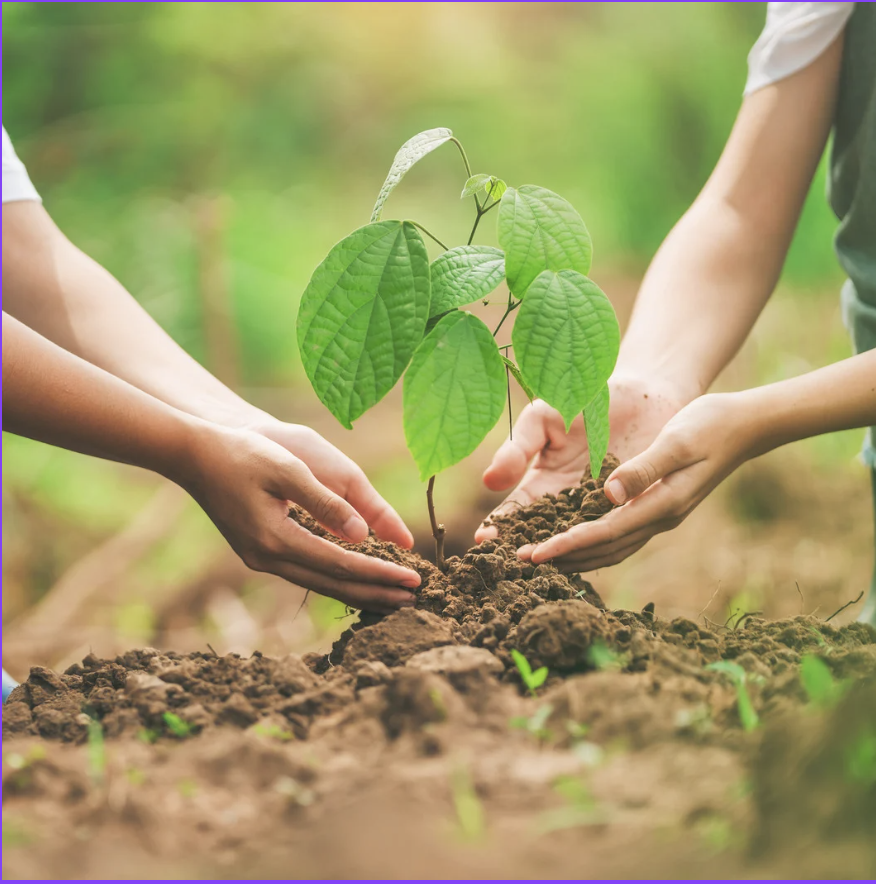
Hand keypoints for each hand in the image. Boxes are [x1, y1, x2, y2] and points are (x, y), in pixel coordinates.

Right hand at [181, 422, 420, 613]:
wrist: (194, 456)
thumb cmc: (243, 454)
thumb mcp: (288, 469)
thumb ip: (326, 503)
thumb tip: (363, 534)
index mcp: (276, 538)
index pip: (341, 564)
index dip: (380, 573)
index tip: (413, 579)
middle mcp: (267, 558)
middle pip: (332, 584)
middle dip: (375, 592)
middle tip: (414, 599)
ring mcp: (260, 559)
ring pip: (318, 584)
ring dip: (357, 591)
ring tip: (391, 598)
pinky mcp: (258, 553)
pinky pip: (306, 574)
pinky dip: (335, 579)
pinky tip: (354, 581)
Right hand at [475, 375, 686, 541]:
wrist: (640, 393)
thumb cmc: (583, 399)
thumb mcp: (542, 420)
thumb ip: (517, 448)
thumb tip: (490, 482)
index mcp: (543, 482)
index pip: (516, 512)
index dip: (500, 526)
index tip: (484, 538)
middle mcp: (569, 503)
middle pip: (544, 533)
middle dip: (528, 547)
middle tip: (514, 562)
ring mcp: (600, 508)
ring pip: (579, 538)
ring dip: (563, 551)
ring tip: (547, 563)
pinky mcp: (632, 508)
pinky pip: (617, 528)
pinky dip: (604, 540)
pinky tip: (592, 548)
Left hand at [518, 392, 754, 571]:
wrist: (743, 425)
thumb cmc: (708, 425)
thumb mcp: (676, 441)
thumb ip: (644, 468)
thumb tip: (609, 494)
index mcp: (662, 504)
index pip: (604, 534)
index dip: (567, 545)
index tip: (534, 555)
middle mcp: (660, 518)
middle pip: (604, 550)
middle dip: (563, 558)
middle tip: (521, 563)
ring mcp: (661, 516)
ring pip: (611, 548)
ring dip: (576, 556)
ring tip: (540, 559)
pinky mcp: (658, 508)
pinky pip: (619, 536)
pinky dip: (593, 545)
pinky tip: (573, 542)